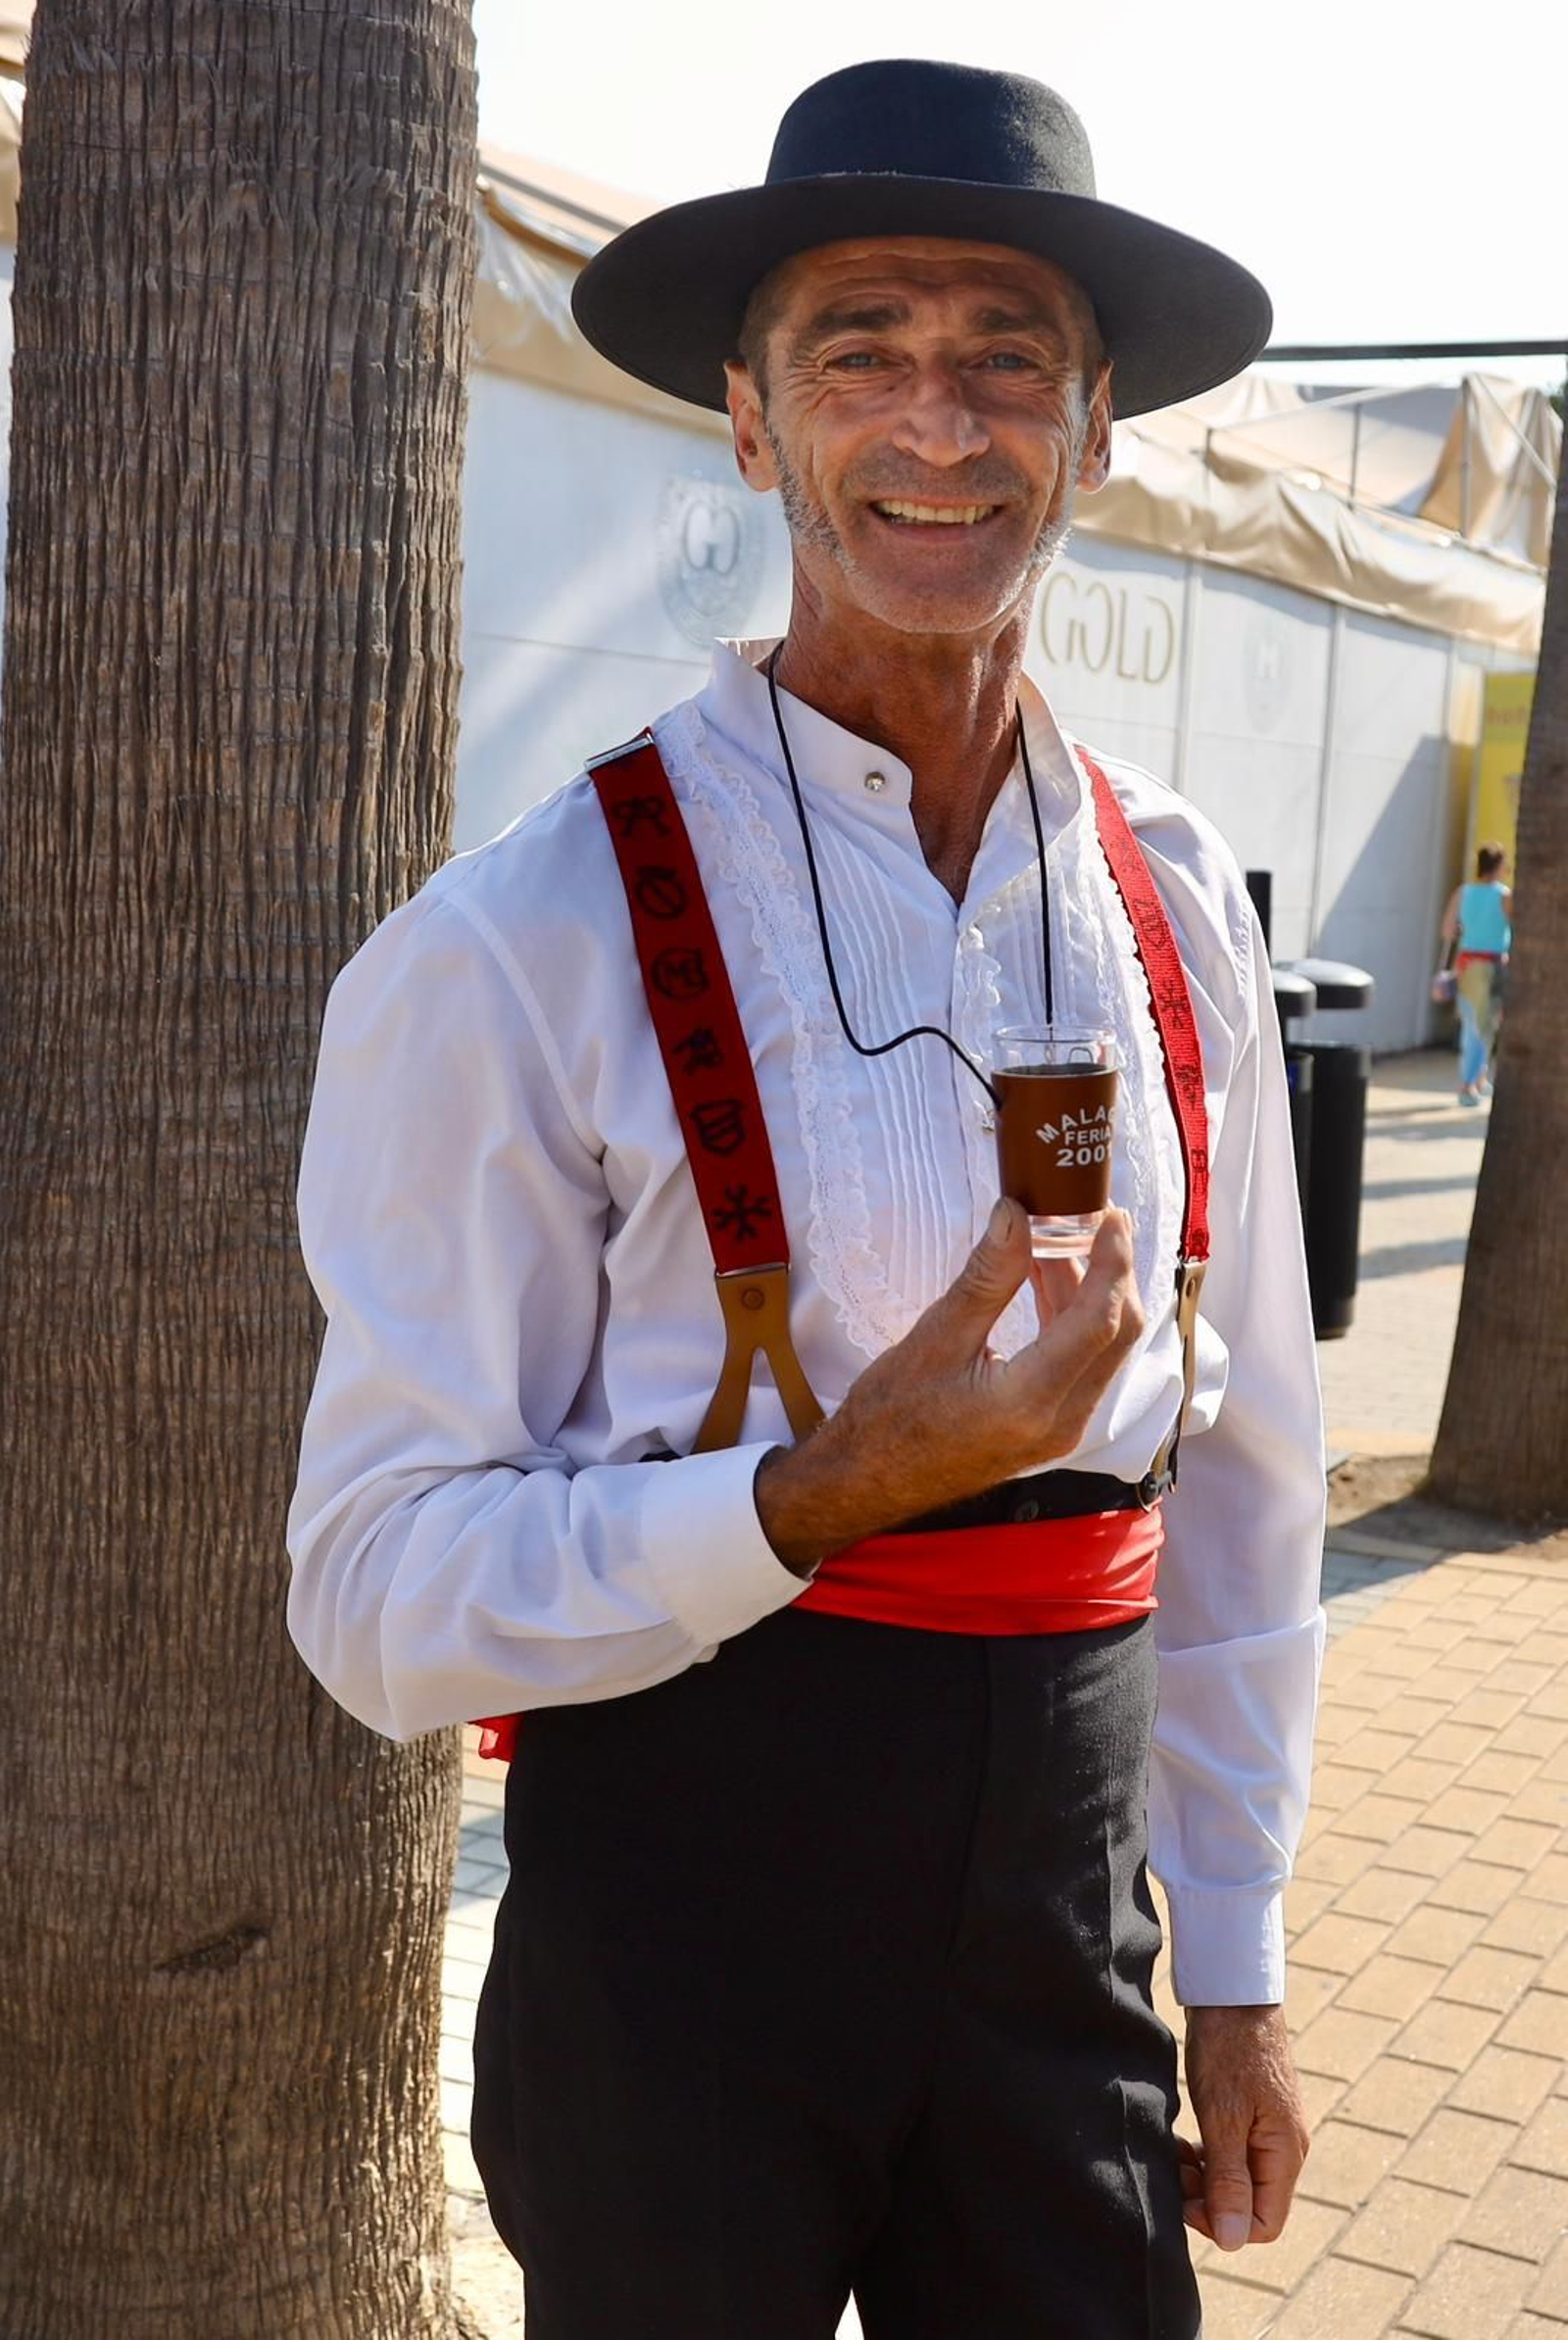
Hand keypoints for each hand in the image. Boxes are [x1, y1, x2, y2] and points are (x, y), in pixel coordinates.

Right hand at [754, 1198, 1143, 1571]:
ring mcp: (1061, 1431)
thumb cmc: (889, 1417)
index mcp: (1029, 1401)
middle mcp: (1059, 1423)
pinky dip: (1074, 1319)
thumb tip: (1016, 1215)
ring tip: (1057, 1241)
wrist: (868, 1481)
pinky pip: (1083, 1365)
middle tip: (1089, 1219)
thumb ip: (987, 1276)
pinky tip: (1046, 1282)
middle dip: (1111, 1271)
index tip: (1108, 1215)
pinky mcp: (1052, 1429)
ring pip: (1104, 1348)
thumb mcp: (935, 1337)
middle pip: (1117, 1335)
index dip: (1113, 1262)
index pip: (1099, 1321)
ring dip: (1091, 1292)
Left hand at [1179, 2005, 1309, 2251]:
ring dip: (1202, 2176)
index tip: (1184, 2196)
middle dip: (1207, 2198)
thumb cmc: (1229, 2048)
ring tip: (1172, 2150)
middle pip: (1250, 2204)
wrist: (1232, 1988)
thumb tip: (1234, 2241)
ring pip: (1237, 2179)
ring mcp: (1271, 2128)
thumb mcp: (1223, 2116)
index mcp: (1286, 2153)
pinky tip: (1182, 2137)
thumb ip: (1228, 2179)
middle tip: (1173, 2168)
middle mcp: (1285, 2146)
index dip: (1222, 2223)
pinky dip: (1205, 2154)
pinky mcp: (1254, 2111)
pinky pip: (1232, 2153)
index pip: (1265, 2225)